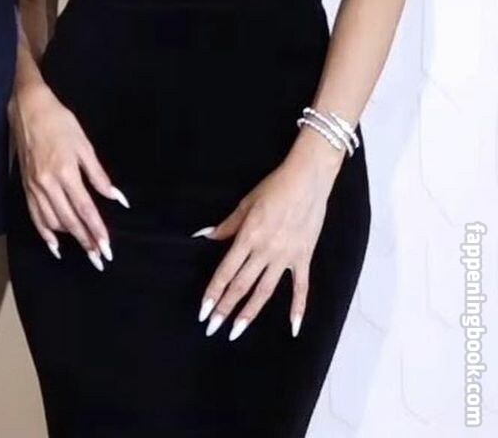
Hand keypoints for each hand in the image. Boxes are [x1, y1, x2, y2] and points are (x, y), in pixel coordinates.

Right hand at [9, 81, 126, 269]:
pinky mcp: (25, 186)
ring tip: (85, 247)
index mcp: (65, 171)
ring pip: (52, 221)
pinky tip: (55, 245)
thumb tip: (117, 198)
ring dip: (69, 238)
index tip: (107, 248)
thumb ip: (99, 175)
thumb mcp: (84, 145)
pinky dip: (45, 233)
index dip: (97, 230)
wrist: (29, 108)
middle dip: (86, 241)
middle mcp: (48, 183)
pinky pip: (34, 216)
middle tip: (99, 259)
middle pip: (69, 221)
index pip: (84, 208)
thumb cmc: (61, 123)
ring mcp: (34, 187)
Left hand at [194, 130, 342, 340]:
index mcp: (248, 236)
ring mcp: (286, 257)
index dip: (213, 292)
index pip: (226, 271)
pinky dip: (298, 309)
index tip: (204, 310)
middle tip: (212, 328)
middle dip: (225, 308)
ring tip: (237, 331)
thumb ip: (227, 225)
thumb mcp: (246, 202)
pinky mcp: (303, 257)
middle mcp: (265, 250)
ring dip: (250, 312)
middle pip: (241, 285)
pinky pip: (301, 288)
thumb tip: (204, 236)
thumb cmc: (274, 187)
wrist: (307, 180)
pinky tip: (293, 328)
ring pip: (265, 291)